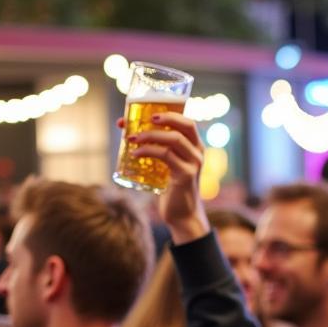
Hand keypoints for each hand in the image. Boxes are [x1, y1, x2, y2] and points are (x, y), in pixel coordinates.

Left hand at [119, 112, 208, 243]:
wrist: (181, 215)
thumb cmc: (171, 189)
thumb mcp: (166, 166)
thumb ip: (157, 149)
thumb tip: (129, 132)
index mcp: (195, 147)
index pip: (187, 122)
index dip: (169, 113)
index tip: (149, 111)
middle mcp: (198, 153)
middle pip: (185, 125)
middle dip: (164, 117)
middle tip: (143, 119)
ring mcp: (193, 164)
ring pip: (173, 140)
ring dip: (150, 135)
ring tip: (132, 138)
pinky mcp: (185, 176)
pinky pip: (166, 156)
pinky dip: (148, 151)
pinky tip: (135, 154)